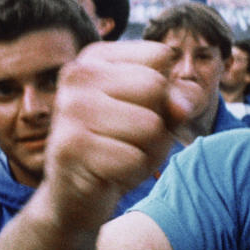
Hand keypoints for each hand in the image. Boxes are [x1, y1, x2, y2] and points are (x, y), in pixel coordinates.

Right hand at [42, 41, 198, 230]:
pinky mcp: (69, 147)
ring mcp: (69, 110)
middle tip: (132, 139)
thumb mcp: (160, 114)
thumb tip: (181, 107)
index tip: (139, 107)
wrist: (77, 194)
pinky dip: (134, 172)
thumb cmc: (123, 144)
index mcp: (96, 57)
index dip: (165, 89)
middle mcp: (77, 75)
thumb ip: (180, 99)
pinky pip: (134, 159)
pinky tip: (111, 173)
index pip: (161, 55)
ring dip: (149, 150)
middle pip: (156, 87)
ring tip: (122, 155)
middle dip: (159, 121)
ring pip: (151, 126)